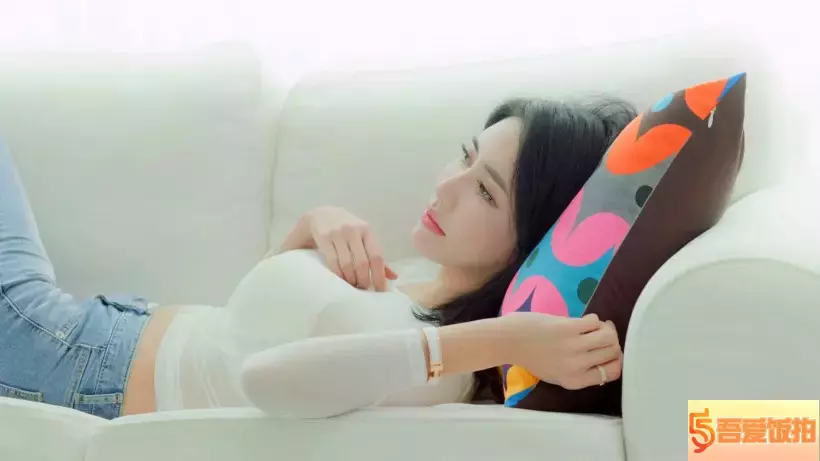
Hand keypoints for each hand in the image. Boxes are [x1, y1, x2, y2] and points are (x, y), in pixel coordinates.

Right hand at [307, 206, 398, 290]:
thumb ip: (375, 255)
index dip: (379, 276)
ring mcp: (338, 233)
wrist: (320, 214)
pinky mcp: (324, 237)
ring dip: (351, 280)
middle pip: (362, 262)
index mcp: (366, 230)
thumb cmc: (345, 229)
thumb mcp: (362, 237)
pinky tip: (340, 280)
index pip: (376, 256)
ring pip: (347, 264)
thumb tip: (393, 276)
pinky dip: (338, 275)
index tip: (380, 291)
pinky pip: (333, 261)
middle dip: (364, 280)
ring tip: (352, 287)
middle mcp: (353, 230)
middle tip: (363, 290)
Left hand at [502, 313, 622, 389]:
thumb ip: (579, 371)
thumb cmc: (531, 357)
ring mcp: (575, 347)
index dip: (615, 360)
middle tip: (603, 334)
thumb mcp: (556, 374)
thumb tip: (604, 357)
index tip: (609, 352)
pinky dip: (593, 319)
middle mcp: (578, 366)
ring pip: (609, 336)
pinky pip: (594, 322)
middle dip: (611, 341)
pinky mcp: (569, 328)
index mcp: (575, 381)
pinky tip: (584, 320)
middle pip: (613, 353)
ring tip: (596, 326)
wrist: (509, 341)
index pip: (612, 373)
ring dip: (606, 328)